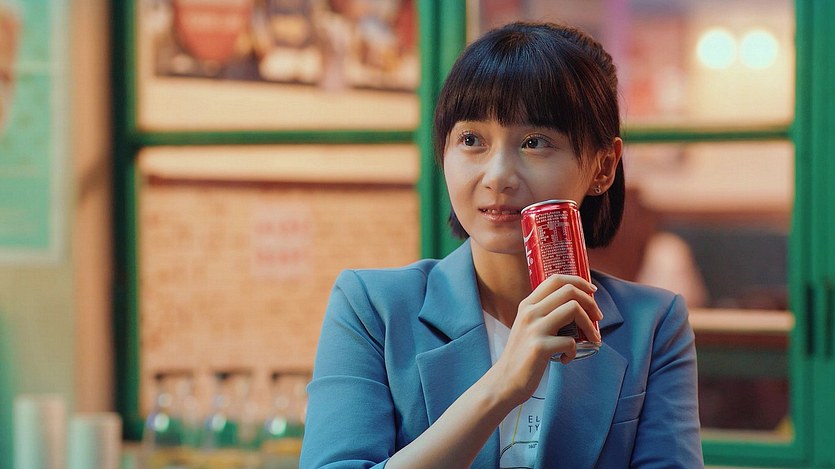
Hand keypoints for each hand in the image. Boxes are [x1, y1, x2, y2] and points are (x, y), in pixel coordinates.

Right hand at [491, 274, 602, 405]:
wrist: (504, 381)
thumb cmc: (522, 355)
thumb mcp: (528, 327)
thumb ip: (545, 314)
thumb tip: (577, 307)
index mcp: (527, 305)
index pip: (555, 279)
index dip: (579, 281)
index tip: (592, 291)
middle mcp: (530, 312)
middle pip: (569, 291)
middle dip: (590, 303)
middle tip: (598, 317)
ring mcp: (534, 329)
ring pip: (573, 309)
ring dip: (589, 325)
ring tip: (592, 339)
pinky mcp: (540, 347)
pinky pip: (570, 342)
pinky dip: (574, 351)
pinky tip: (565, 359)